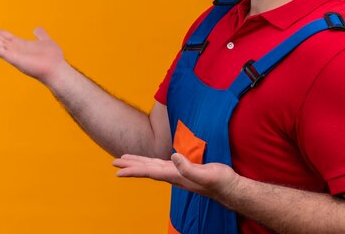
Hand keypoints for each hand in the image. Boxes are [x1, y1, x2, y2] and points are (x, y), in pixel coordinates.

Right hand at [0, 24, 66, 86]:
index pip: (3, 35)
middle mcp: (14, 49)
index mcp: (20, 44)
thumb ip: (40, 35)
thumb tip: (37, 28)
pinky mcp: (14, 59)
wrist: (57, 69)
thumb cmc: (53, 58)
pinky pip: (0, 51)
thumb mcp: (46, 41)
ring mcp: (13, 54)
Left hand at [113, 153, 238, 200]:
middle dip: (130, 166)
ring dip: (138, 163)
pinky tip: (149, 161)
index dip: (133, 170)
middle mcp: (173, 175)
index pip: (149, 172)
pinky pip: (161, 165)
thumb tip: (174, 156)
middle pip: (147, 169)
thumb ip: (189, 167)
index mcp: (175, 175)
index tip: (117, 172)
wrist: (230, 187)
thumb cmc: (220, 181)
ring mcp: (178, 173)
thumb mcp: (205, 173)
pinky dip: (151, 162)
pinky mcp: (183, 170)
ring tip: (125, 160)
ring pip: (152, 167)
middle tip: (114, 164)